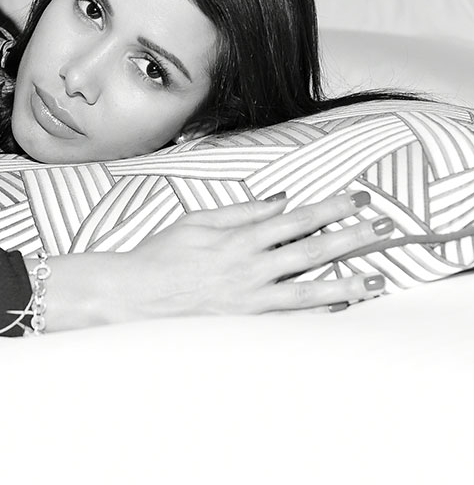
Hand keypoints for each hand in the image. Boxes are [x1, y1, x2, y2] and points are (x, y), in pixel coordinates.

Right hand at [110, 190, 388, 318]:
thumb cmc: (163, 254)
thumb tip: (280, 201)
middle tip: (383, 228)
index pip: (294, 219)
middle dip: (350, 237)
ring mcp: (250, 299)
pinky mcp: (246, 322)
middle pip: (310, 250)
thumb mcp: (197, 220)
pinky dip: (317, 313)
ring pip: (308, 289)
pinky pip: (290, 319)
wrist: (137, 294)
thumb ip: (241, 211)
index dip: (328, 208)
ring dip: (346, 281)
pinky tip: (341, 308)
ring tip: (376, 278)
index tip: (355, 198)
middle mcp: (249, 268)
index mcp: (237, 239)